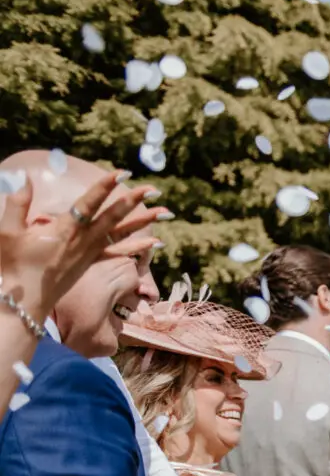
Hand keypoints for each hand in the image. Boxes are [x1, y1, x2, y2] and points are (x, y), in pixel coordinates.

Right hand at [0, 168, 163, 322]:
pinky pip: (120, 253)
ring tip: (166, 212)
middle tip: (153, 190)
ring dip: (144, 222)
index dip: (104, 187)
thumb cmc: (12, 265)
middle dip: (133, 201)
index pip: (88, 203)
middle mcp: (83, 240)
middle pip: (113, 217)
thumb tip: (24, 178)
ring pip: (122, 233)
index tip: (121, 173)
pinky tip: (157, 242)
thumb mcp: (7, 232)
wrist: (23, 302)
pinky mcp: (92, 263)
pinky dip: (139, 248)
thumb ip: (17, 204)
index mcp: (63, 229)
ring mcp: (90, 253)